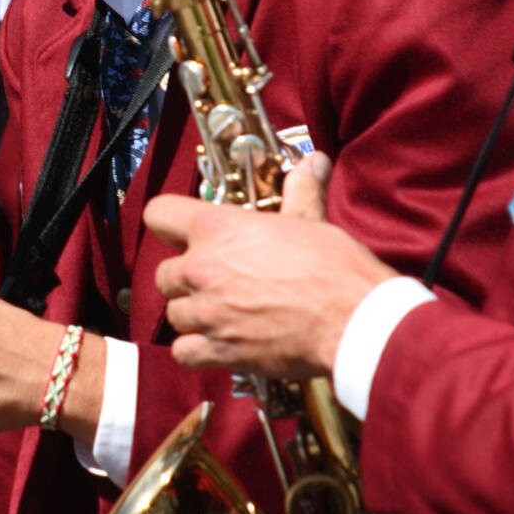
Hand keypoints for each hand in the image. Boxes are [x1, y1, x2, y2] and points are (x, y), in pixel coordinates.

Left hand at [148, 154, 396, 378]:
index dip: (169, 224)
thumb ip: (299, 191)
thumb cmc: (335, 268)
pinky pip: (183, 352)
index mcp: (216, 229)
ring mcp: (206, 312)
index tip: (182, 235)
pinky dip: (197, 351)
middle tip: (218, 282)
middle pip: (164, 273)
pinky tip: (220, 344)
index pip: (158, 213)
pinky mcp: (217, 350)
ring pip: (174, 313)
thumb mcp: (311, 220)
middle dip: (186, 279)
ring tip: (225, 314)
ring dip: (194, 316)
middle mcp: (202, 268)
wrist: (355, 320)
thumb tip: (314, 162)